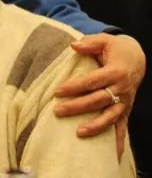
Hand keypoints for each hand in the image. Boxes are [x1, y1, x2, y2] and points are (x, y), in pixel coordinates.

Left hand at [54, 33, 145, 156]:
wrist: (137, 58)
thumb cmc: (116, 48)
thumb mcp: (105, 40)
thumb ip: (89, 43)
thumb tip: (74, 45)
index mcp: (115, 72)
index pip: (91, 81)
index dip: (74, 87)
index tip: (57, 91)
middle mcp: (121, 88)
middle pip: (97, 100)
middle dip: (77, 107)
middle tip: (57, 111)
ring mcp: (124, 101)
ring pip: (110, 116)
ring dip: (95, 126)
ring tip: (78, 132)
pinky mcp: (126, 109)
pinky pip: (122, 127)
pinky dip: (118, 141)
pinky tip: (114, 155)